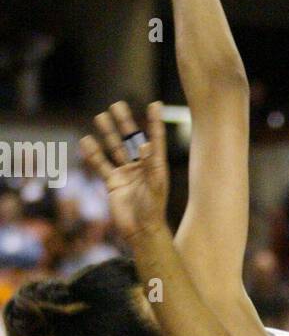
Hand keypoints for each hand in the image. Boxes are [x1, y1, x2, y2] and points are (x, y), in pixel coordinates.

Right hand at [80, 100, 168, 244]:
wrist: (140, 231)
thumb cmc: (153, 211)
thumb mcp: (154, 187)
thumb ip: (150, 166)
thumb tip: (144, 144)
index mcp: (155, 165)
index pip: (155, 138)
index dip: (155, 122)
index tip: (155, 104)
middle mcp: (141, 166)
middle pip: (131, 138)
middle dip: (125, 122)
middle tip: (117, 105)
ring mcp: (126, 173)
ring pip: (115, 148)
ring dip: (108, 133)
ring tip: (100, 116)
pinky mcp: (113, 182)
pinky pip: (101, 165)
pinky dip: (93, 154)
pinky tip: (86, 141)